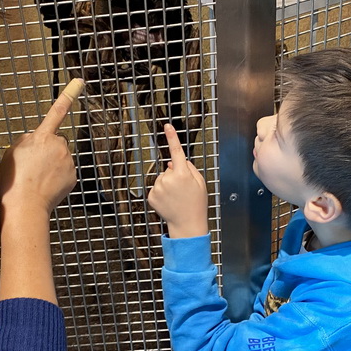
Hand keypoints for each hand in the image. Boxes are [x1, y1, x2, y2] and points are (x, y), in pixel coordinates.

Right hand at [0, 79, 81, 217]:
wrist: (26, 205)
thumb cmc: (14, 180)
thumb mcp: (11, 152)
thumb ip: (26, 140)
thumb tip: (36, 140)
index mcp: (42, 137)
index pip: (57, 112)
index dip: (69, 95)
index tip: (80, 82)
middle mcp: (59, 146)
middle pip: (56, 141)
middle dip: (48, 149)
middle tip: (32, 165)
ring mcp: (68, 161)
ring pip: (61, 157)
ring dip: (52, 163)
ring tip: (37, 177)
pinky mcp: (73, 175)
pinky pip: (65, 171)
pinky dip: (57, 176)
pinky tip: (46, 184)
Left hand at [147, 123, 208, 237]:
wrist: (187, 224)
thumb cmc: (196, 203)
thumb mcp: (200, 183)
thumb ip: (188, 168)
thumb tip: (172, 161)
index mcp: (182, 174)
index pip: (176, 151)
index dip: (172, 137)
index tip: (167, 126)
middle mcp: (168, 179)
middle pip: (169, 168)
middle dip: (175, 175)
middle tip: (184, 190)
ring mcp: (158, 188)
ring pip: (162, 178)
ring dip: (168, 185)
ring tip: (176, 197)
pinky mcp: (151, 196)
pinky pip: (156, 188)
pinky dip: (161, 193)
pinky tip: (169, 201)